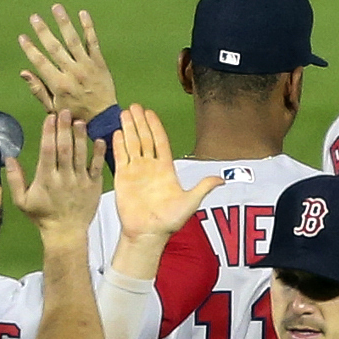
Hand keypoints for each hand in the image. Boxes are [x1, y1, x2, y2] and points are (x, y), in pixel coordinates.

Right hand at [7, 110, 102, 237]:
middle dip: (64, 129)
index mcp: (46, 179)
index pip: (47, 151)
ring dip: (80, 137)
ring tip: (80, 121)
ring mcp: (80, 181)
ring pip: (81, 155)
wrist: (66, 232)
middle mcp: (64, 178)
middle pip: (64, 149)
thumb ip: (15, 179)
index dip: (49, 133)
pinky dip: (98, 153)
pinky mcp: (94, 186)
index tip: (50, 118)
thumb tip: (8, 158)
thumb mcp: (22, 201)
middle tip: (66, 111)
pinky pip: (96, 167)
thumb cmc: (43, 216)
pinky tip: (98, 139)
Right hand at [16, 3, 115, 120]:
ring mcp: (87, 66)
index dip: (30, 49)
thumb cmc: (74, 114)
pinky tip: (82, 14)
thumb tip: (24, 72)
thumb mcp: (53, 107)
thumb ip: (38, 89)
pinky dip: (88, 27)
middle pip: (55, 48)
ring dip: (64, 23)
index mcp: (59, 85)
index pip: (41, 62)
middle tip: (34, 17)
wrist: (103, 119)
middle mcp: (72, 73)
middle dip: (43, 31)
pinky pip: (93, 42)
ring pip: (73, 40)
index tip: (22, 37)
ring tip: (56, 8)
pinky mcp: (99, 63)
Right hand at [106, 104, 224, 275]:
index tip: (150, 112)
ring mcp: (136, 171)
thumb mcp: (190, 202)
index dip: (155, 126)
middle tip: (134, 106)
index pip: (160, 142)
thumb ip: (203, 188)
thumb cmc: (170, 220)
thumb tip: (222, 179)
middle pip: (145, 138)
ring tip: (124, 112)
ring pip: (132, 144)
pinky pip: (120, 158)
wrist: (148, 233)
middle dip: (139, 122)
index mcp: (166, 169)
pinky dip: (118, 145)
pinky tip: (116, 132)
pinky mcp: (123, 178)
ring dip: (128, 129)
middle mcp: (150, 166)